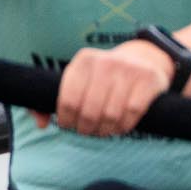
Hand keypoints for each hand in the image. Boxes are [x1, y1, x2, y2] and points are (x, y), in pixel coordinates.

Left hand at [55, 41, 176, 136]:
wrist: (144, 58)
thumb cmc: (103, 77)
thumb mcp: (79, 79)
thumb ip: (51, 100)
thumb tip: (41, 124)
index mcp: (84, 60)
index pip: (68, 100)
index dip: (67, 119)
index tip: (69, 125)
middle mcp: (106, 62)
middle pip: (89, 111)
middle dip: (86, 128)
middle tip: (88, 131)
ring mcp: (130, 69)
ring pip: (111, 114)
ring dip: (105, 130)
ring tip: (103, 131)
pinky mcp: (149, 79)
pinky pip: (132, 113)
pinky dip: (124, 126)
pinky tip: (120, 127)